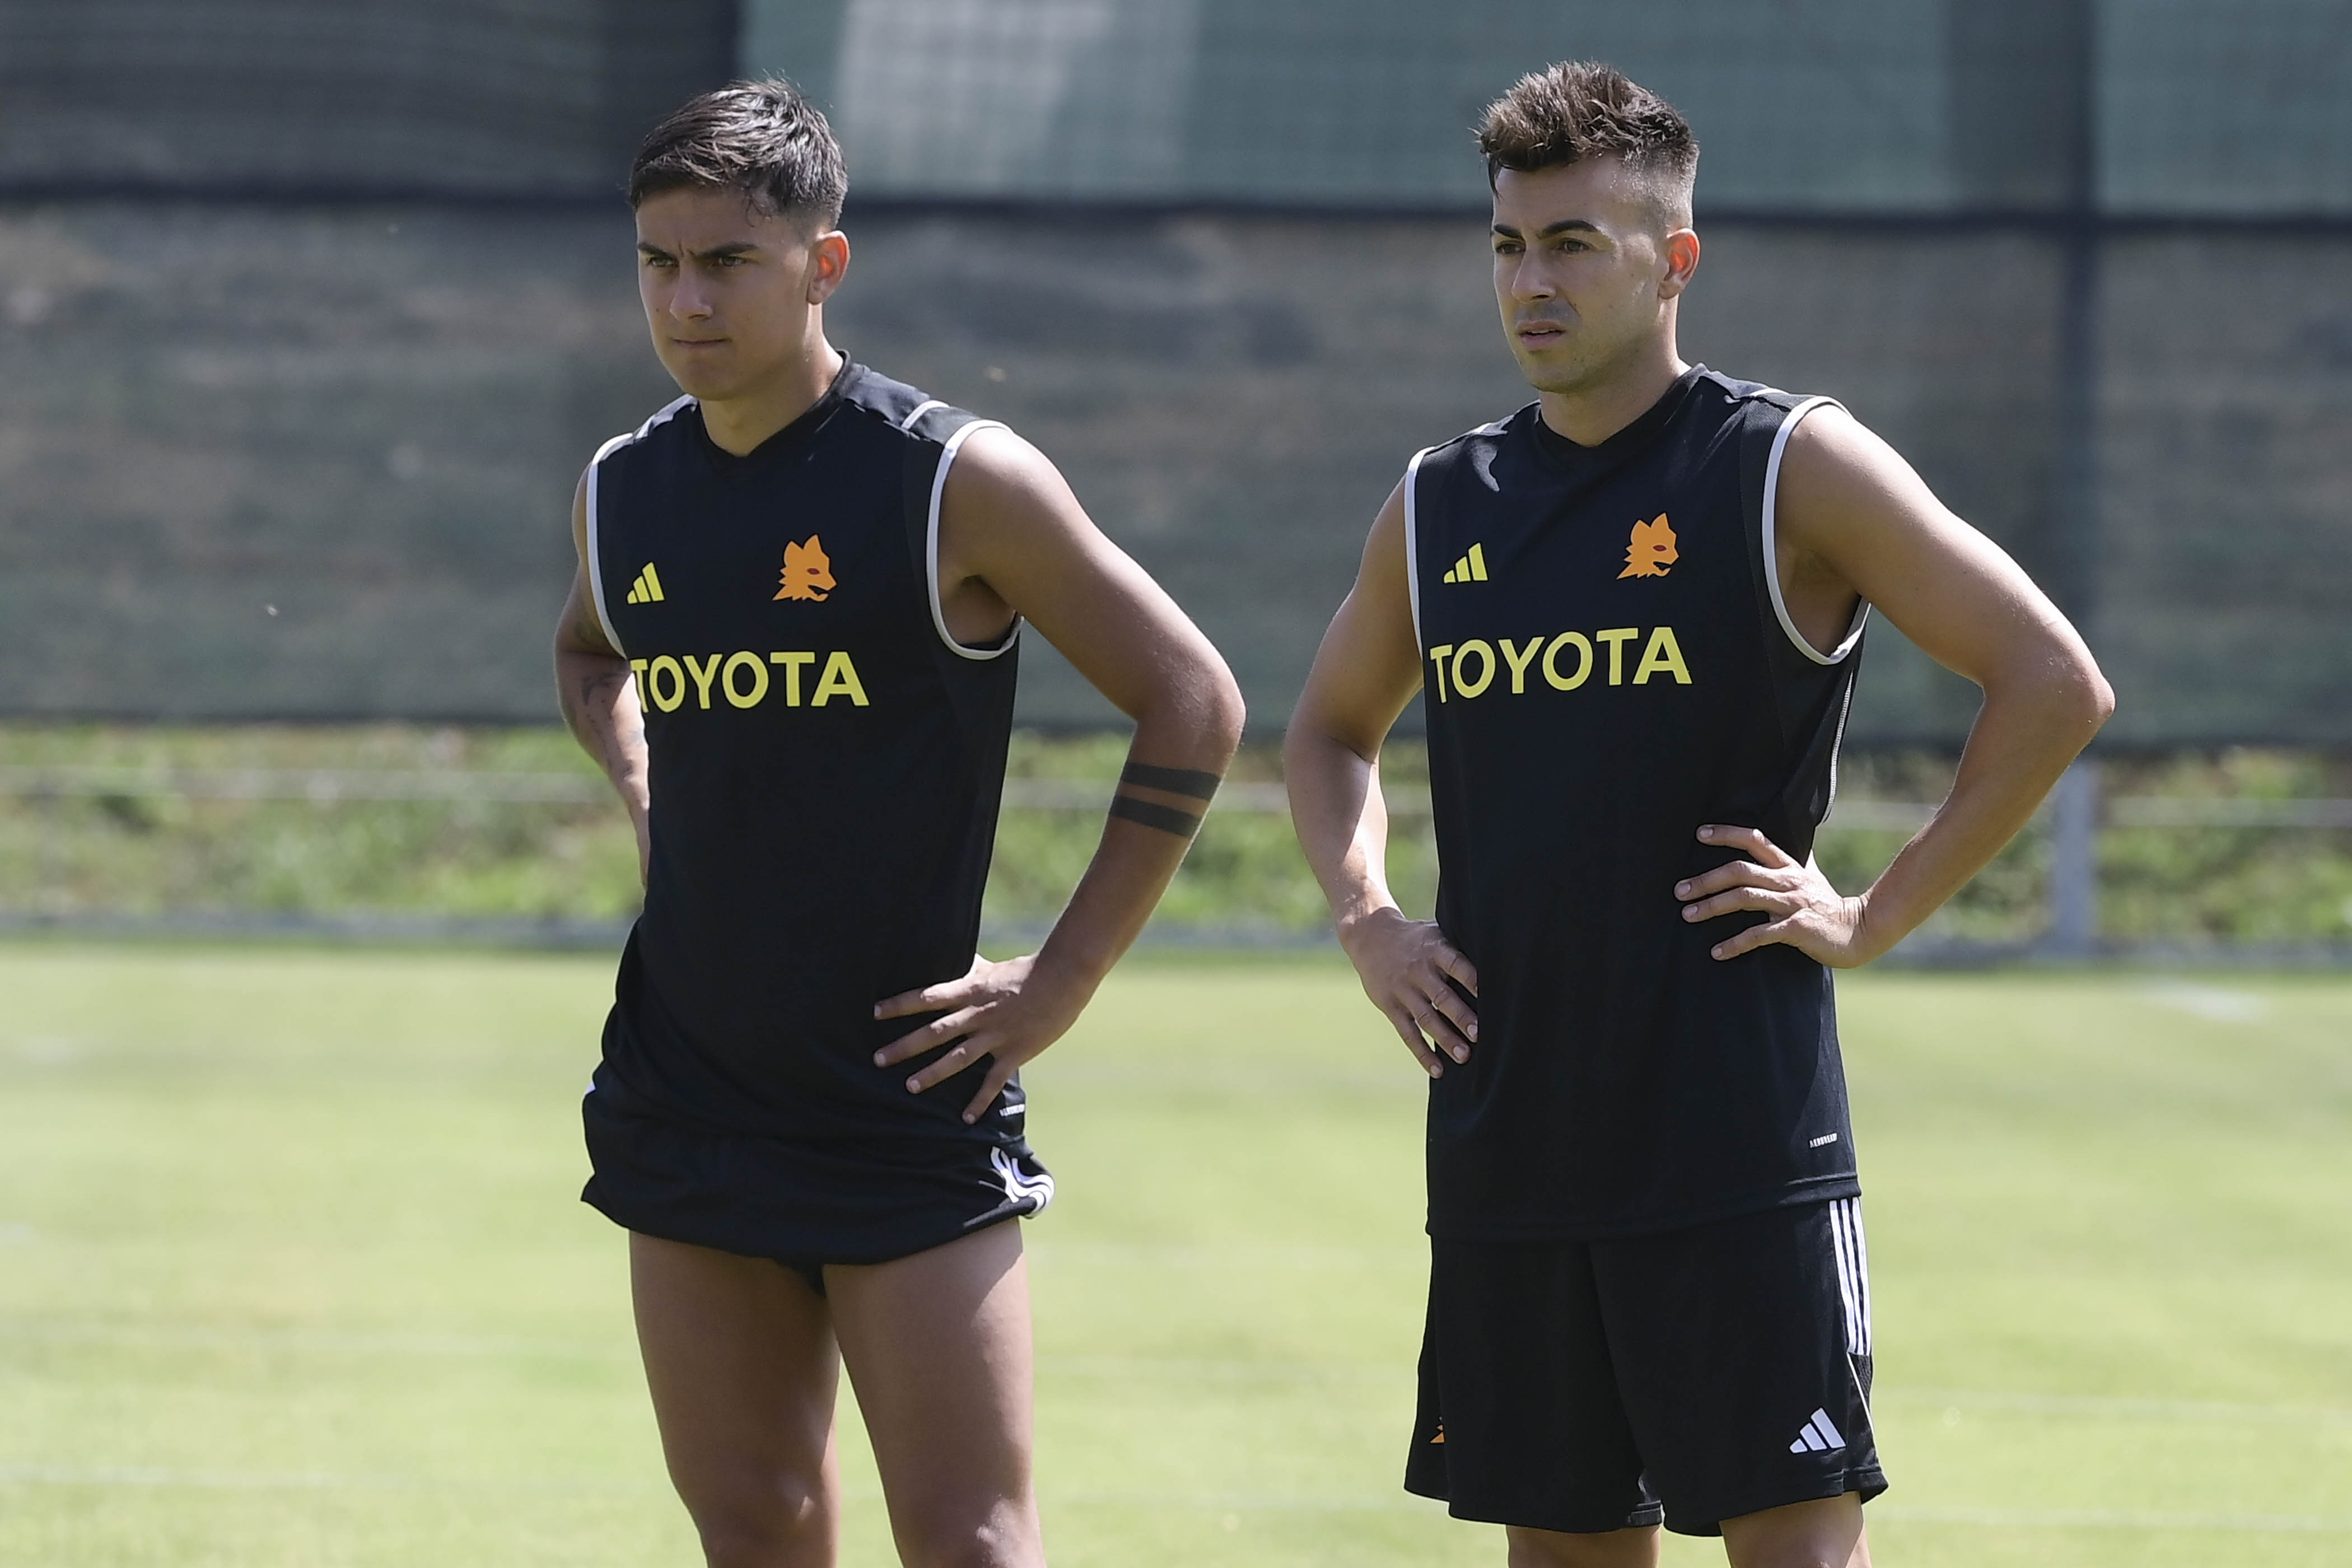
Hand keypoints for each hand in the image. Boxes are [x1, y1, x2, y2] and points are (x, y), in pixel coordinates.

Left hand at [873, 953, 1089, 1123]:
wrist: (1062, 979)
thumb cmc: (1025, 972)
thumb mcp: (990, 968)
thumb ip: (967, 970)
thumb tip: (950, 961)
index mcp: (970, 991)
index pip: (927, 998)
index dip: (900, 1005)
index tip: (874, 1012)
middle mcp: (977, 1015)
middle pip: (934, 1032)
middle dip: (904, 1046)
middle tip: (878, 1059)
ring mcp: (995, 1035)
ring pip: (957, 1058)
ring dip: (932, 1074)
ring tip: (909, 1087)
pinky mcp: (1014, 1053)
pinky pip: (993, 1082)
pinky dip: (979, 1101)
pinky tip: (966, 1119)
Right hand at [1337, 906, 1478, 1077]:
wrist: (1370, 935)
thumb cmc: (1416, 937)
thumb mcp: (1436, 932)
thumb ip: (1459, 946)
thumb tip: (1501, 957)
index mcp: (1434, 949)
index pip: (1456, 965)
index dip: (1472, 979)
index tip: (1491, 996)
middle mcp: (1418, 970)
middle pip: (1442, 996)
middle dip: (1461, 1016)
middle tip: (1479, 1035)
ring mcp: (1403, 990)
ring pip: (1426, 1018)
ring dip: (1445, 1039)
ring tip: (1464, 1057)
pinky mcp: (1390, 1006)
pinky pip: (1407, 1033)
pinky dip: (1422, 1052)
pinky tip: (1437, 1069)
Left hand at [1676, 824, 1884, 966]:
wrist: (1860, 931)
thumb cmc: (1829, 906)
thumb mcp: (1811, 877)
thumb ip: (1794, 861)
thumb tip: (1782, 842)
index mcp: (1789, 866)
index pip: (1755, 840)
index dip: (1727, 834)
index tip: (1700, 834)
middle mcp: (1788, 881)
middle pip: (1740, 871)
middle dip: (1706, 879)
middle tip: (1679, 891)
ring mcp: (1792, 904)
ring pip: (1745, 898)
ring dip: (1712, 907)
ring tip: (1688, 915)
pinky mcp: (1796, 928)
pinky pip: (1759, 934)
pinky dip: (1735, 943)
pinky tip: (1717, 952)